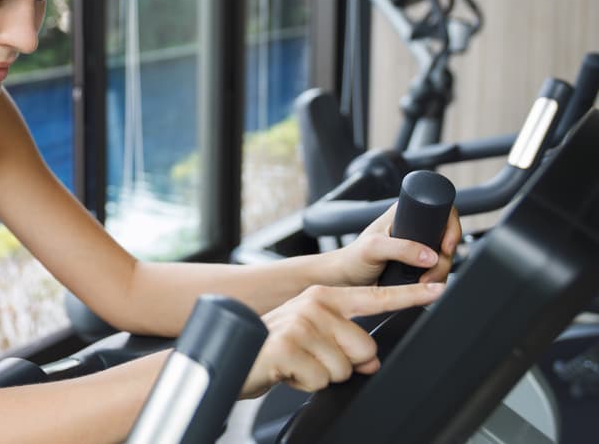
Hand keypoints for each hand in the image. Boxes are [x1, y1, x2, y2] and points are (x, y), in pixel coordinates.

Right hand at [241, 281, 444, 397]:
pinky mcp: (288, 346)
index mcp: (325, 297)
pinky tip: (287, 372)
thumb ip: (345, 341)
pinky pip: (321, 381)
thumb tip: (369, 361)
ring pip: (344, 369)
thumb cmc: (275, 347)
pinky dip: (305, 385)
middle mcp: (315, 304)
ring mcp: (301, 323)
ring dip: (321, 376)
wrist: (233, 356)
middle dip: (345, 364)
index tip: (438, 288)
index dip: (411, 295)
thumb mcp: (312, 337)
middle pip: (366, 349)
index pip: (376, 298)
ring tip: (297, 364)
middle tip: (312, 359)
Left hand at [330, 202, 461, 286]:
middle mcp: (414, 229)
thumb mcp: (373, 248)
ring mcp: (417, 248)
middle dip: (445, 258)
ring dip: (441, 272)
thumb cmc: (352, 258)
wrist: (346, 281)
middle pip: (447, 238)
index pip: (441, 210)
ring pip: (444, 258)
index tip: (446, 246)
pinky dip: (437, 281)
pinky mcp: (418, 267)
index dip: (450, 226)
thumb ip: (400, 248)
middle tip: (431, 272)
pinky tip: (425, 286)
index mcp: (404, 213)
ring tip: (423, 282)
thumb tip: (429, 255)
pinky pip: (438, 272)